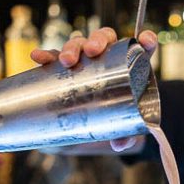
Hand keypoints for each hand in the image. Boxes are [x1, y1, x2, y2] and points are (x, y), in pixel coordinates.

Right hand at [29, 27, 158, 151]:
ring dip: (72, 47)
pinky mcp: (70, 66)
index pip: (143, 47)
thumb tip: (120, 145)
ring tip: (66, 60)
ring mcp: (88, 59)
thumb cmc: (122, 115)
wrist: (105, 115)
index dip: (146, 41)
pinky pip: (57, 57)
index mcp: (132, 64)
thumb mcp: (127, 125)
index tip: (146, 40)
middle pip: (105, 38)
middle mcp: (110, 56)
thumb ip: (127, 135)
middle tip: (92, 51)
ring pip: (80, 43)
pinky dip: (47, 55)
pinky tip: (37, 57)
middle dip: (97, 40)